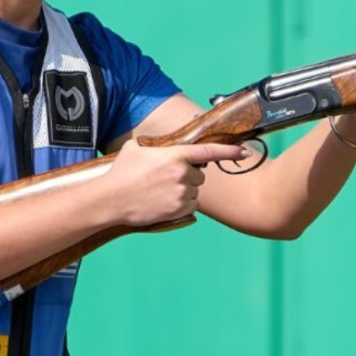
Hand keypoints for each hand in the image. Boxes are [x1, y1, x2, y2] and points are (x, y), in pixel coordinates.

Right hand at [102, 140, 249, 226]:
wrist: (110, 200)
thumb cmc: (121, 173)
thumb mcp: (136, 148)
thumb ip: (156, 145)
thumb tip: (163, 146)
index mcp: (175, 156)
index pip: (208, 152)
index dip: (229, 151)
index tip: (245, 152)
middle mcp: (182, 174)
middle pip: (199, 175)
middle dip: (188, 176)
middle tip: (165, 178)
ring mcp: (182, 193)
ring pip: (195, 191)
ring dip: (185, 191)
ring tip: (160, 191)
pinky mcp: (179, 210)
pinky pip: (191, 206)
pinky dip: (182, 204)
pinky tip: (163, 202)